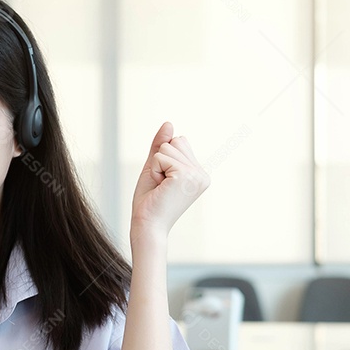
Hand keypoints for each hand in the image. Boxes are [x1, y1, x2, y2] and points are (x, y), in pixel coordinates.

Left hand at [130, 122, 209, 241]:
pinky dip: (155, 170)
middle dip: (160, 160)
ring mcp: (197, 175)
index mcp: (199, 173)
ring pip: (168, 147)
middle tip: (160, 185)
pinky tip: (160, 188)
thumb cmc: (149, 202)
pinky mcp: (186, 176)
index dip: (163, 158)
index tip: (163, 182)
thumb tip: (169, 123)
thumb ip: (161, 146)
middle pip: (176, 141)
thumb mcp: (154, 168)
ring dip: (156, 166)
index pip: (180, 142)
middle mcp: (202, 175)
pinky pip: (162, 156)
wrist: (147, 225)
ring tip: (160, 187)